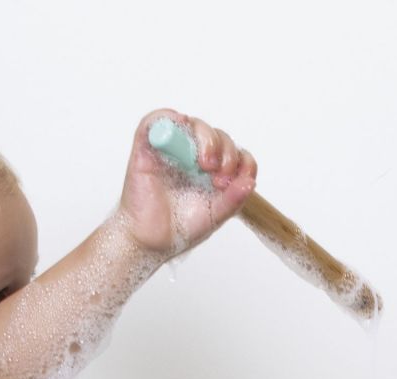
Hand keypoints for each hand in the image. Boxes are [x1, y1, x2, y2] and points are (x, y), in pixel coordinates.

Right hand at [119, 109, 256, 256]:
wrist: (149, 243)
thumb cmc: (176, 230)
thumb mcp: (215, 217)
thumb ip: (233, 199)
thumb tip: (250, 182)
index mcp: (211, 172)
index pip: (234, 152)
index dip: (241, 161)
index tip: (233, 182)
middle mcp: (193, 158)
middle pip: (217, 135)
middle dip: (226, 152)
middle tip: (219, 176)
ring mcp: (171, 151)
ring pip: (193, 124)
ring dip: (207, 139)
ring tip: (205, 165)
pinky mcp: (147, 148)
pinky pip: (157, 120)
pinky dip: (169, 118)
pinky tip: (181, 131)